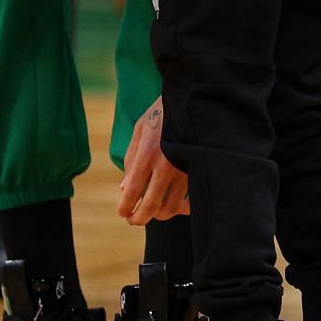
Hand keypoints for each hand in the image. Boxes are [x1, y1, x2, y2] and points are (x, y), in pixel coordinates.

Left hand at [117, 98, 189, 225]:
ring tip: (154, 213)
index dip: (125, 208)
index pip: (132, 192)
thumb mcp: (141, 129)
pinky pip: (190, 199)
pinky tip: (179, 208)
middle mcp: (165, 166)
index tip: (123, 213)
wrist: (194, 100)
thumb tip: (123, 188)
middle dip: (139, 219)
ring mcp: (184, 170)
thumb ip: (131, 159)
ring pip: (171, 208)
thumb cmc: (163, 113)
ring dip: (160, 215)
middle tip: (134, 220)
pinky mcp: (197, 171)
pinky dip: (183, 208)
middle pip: (151, 206)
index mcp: (147, 154)